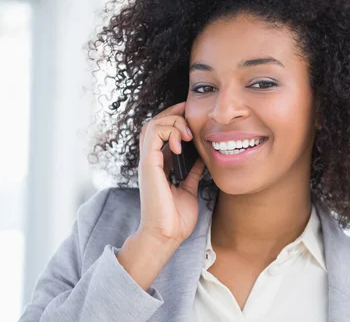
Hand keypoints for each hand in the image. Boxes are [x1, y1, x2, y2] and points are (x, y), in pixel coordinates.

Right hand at [135, 101, 205, 244]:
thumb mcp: (189, 189)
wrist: (166, 235)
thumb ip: (191, 172)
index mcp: (159, 165)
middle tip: (190, 116)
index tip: (192, 114)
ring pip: (152, 124)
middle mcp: (151, 160)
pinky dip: (169, 131)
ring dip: (172, 121)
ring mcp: (148, 162)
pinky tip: (182, 143)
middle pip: (155, 123)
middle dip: (173, 113)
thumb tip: (202, 158)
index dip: (175, 119)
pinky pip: (154, 134)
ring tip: (188, 133)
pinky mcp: (148, 164)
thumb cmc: (175, 218)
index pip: (162, 132)